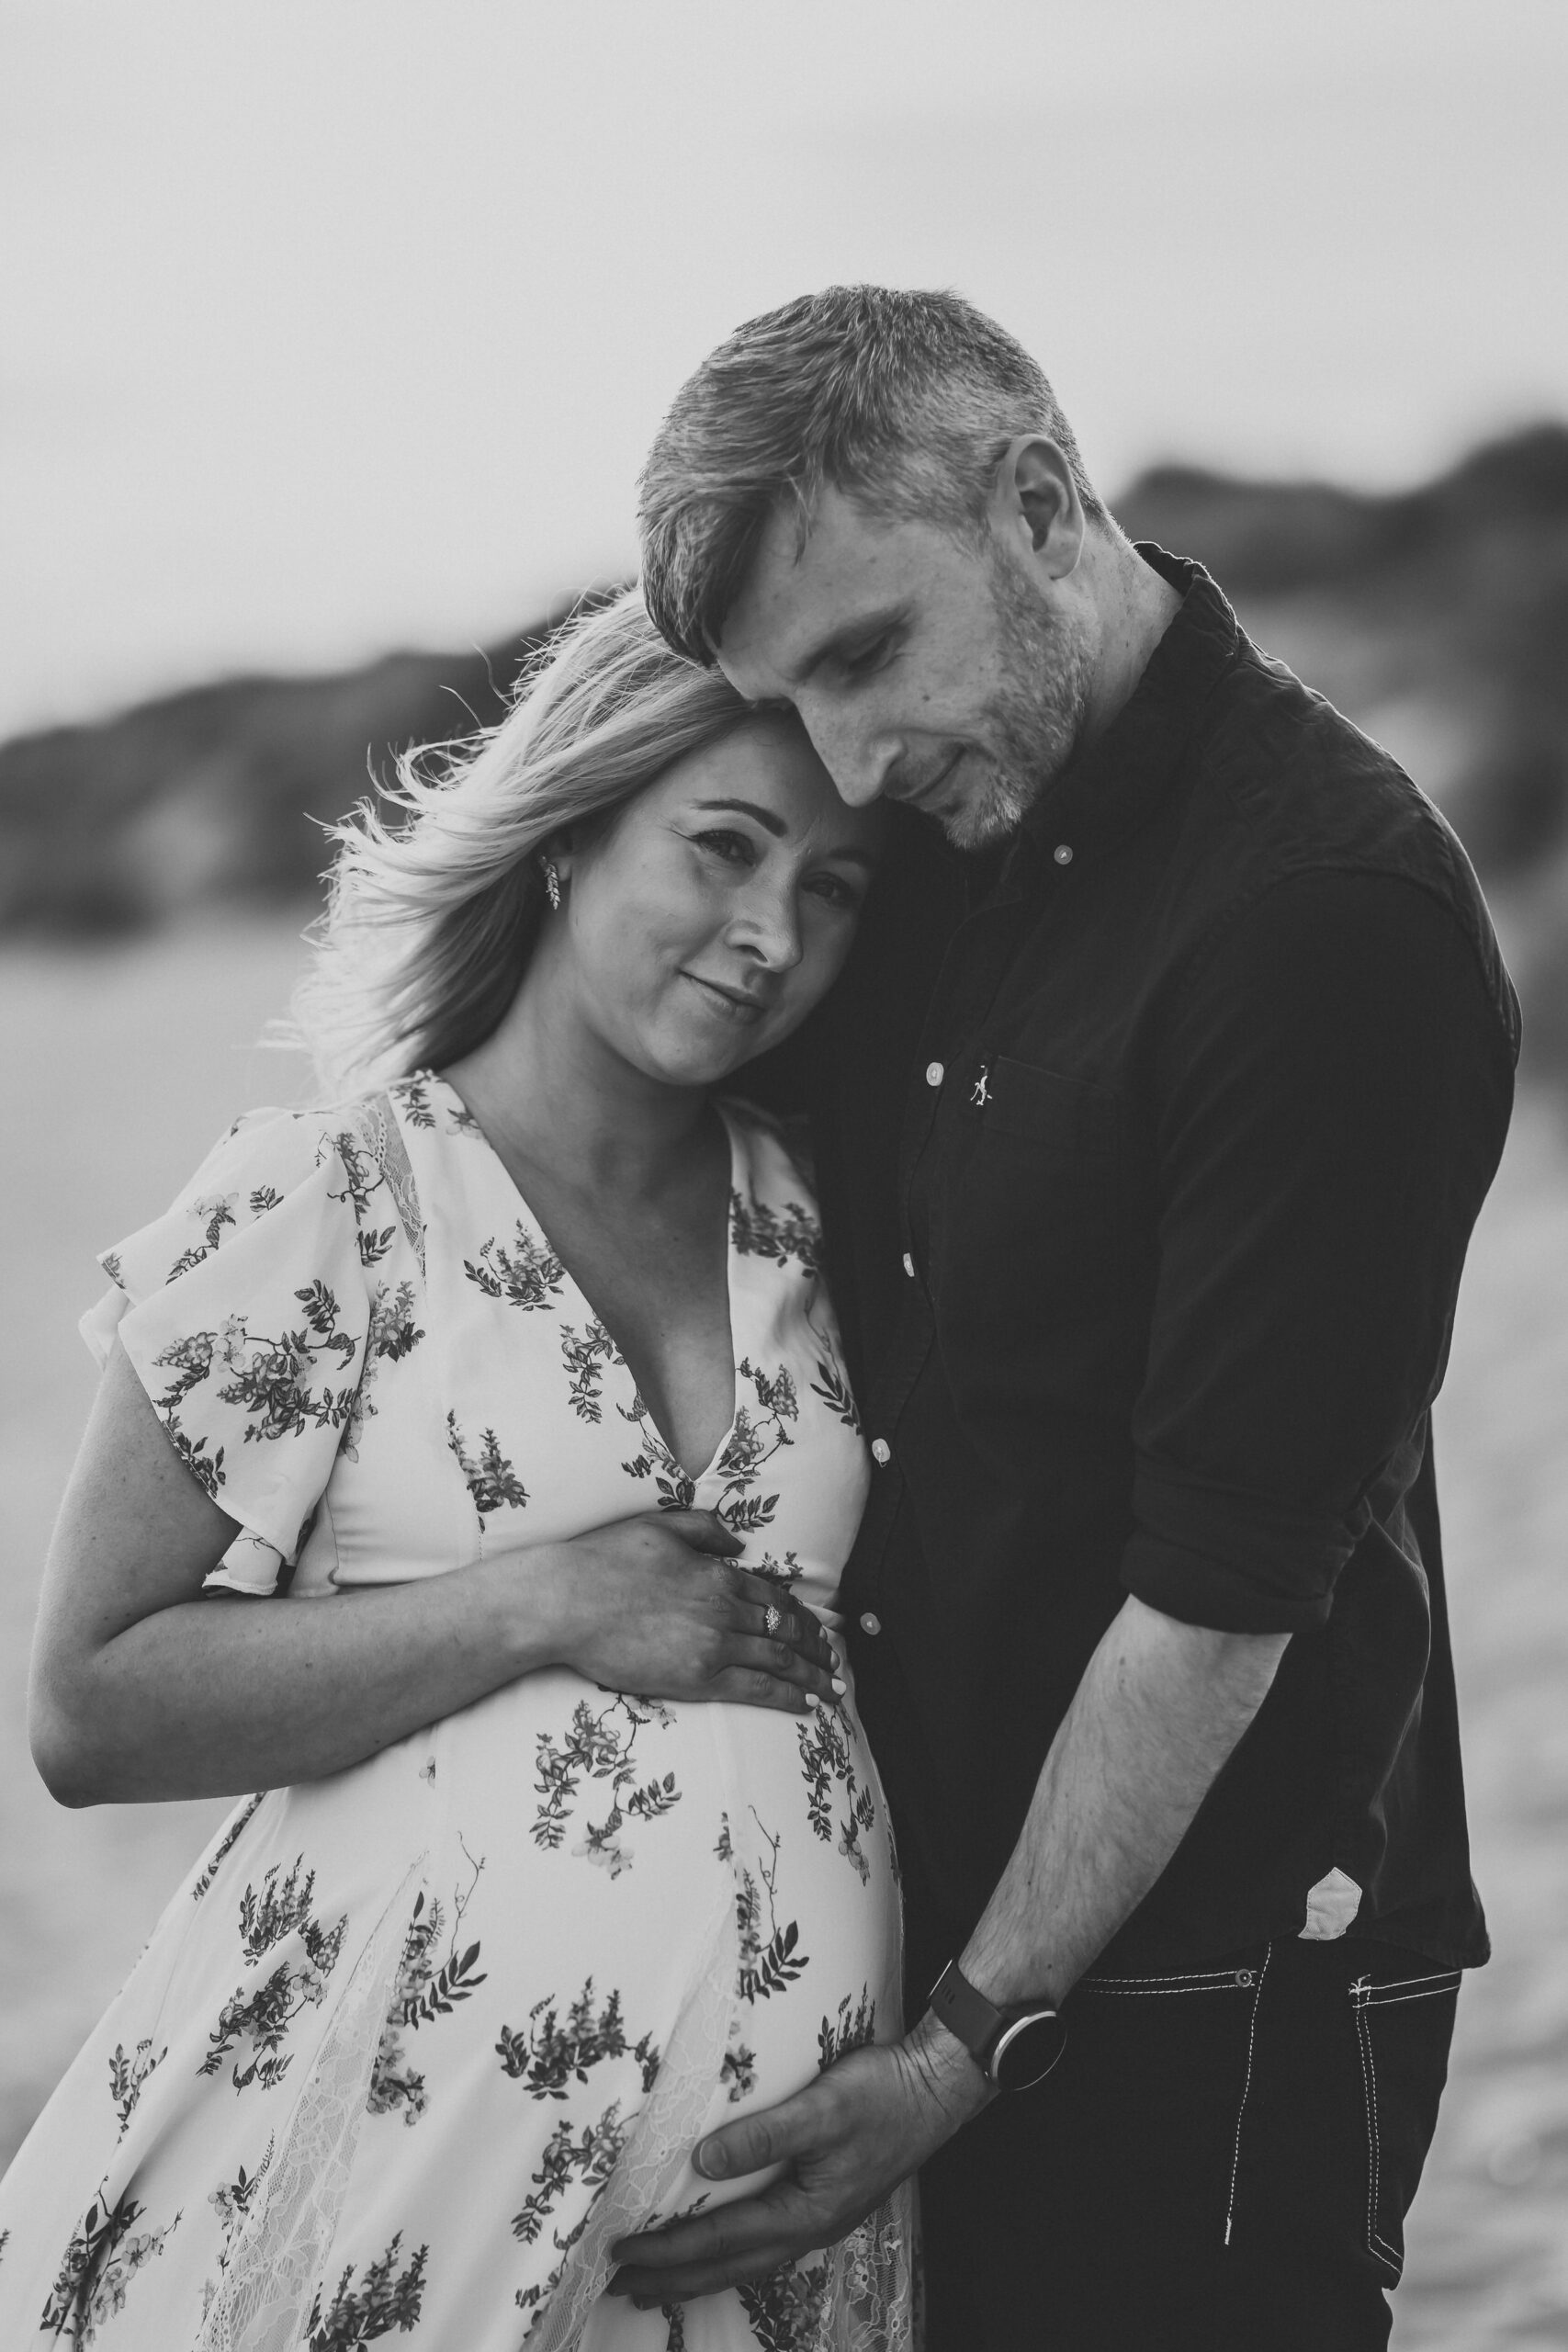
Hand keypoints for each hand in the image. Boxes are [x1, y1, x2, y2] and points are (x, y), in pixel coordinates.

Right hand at [542, 1510, 841, 1712]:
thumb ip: (706, 1530)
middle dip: (817, 1648)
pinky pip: (757, 1689)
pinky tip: (807, 1704)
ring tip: (832, 1687)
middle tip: (836, 1661)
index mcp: (717, 1571)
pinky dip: (789, 1697)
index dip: (802, 1616)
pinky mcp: (697, 1678)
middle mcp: (724, 1607)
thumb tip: (740, 1542)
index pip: (775, 1597)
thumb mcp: (659, 1527)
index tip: (818, 1629)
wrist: (565, 1602)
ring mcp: (713, 1644)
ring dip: (813, 1675)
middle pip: (786, 1630)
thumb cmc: (603, 1561)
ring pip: (780, 1661)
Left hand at [608, 2016, 989, 2304]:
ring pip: (745, 2262)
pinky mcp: (825, 2204)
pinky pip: (764, 2245)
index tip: (620, 2251)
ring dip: (697, 2273)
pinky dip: (729, 2255)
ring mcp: (819, 2221)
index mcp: (804, 2212)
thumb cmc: (882, 2094)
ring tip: (657, 2283)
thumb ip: (764, 2134)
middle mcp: (808, 2229)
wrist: (935, 2090)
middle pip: (726, 2266)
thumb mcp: (822, 2107)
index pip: (718, 2239)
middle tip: (619, 2287)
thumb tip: (704, 2160)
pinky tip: (720, 2250)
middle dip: (671, 2279)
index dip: (666, 2248)